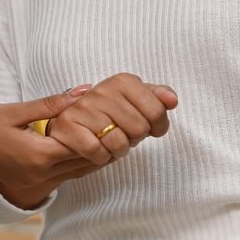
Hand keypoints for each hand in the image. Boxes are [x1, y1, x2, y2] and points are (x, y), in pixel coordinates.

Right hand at [0, 86, 120, 209]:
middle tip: (124, 123)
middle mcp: (39, 175)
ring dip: (96, 154)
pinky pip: (66, 174)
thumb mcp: (14, 109)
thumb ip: (52, 103)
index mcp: (37, 156)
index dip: (105, 132)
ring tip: (111, 131)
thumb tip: (85, 91)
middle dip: (107, 144)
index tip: (117, 115)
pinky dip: (80, 159)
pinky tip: (87, 141)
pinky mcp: (29, 182)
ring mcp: (35, 182)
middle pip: (88, 163)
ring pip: (80, 172)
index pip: (86, 148)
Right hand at [45, 74, 177, 167]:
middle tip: (124, 134)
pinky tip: (96, 149)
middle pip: (140, 129)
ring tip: (110, 142)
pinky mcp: (68, 126)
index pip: (157, 110)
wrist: (71, 125)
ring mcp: (83, 107)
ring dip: (118, 150)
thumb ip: (155, 98)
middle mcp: (101, 90)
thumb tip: (171, 99)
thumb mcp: (134, 104)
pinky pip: (98, 152)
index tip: (151, 128)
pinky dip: (101, 157)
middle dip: (135, 138)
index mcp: (121, 82)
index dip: (158, 125)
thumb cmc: (107, 116)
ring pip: (120, 142)